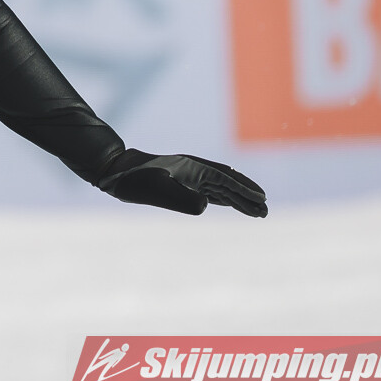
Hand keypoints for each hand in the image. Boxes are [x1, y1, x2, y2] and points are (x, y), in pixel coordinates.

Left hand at [96, 148, 267, 217]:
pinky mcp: (182, 184)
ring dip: (238, 199)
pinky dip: (224, 198)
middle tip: (266, 211)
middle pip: (228, 184)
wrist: (115, 171)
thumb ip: (183, 199)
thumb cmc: (134, 180)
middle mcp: (194, 171)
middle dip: (247, 197)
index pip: (225, 181)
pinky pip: (209, 192)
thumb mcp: (157, 190)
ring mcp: (189, 176)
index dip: (244, 191)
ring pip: (220, 189)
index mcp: (192, 168)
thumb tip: (205, 205)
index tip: (262, 200)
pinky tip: (231, 204)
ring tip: (257, 211)